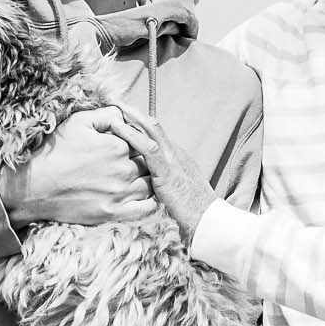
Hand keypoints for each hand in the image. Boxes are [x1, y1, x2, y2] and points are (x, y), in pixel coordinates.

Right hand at [0, 108, 154, 227]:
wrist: (32, 187)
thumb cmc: (54, 152)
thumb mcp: (79, 122)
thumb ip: (108, 115)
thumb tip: (126, 115)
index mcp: (118, 146)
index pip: (141, 143)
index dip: (135, 144)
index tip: (124, 148)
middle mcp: (123, 170)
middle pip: (147, 165)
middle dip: (141, 162)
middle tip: (126, 164)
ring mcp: (119, 193)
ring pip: (149, 186)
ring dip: (146, 182)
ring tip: (133, 180)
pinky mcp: (112, 213)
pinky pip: (145, 210)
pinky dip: (149, 204)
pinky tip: (141, 198)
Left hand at [108, 105, 217, 241]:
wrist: (209, 223)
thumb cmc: (193, 216)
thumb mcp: (175, 196)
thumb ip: (162, 188)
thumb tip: (149, 189)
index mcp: (178, 158)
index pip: (156, 136)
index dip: (139, 125)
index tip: (123, 117)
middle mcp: (176, 154)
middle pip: (154, 127)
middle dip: (134, 114)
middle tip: (117, 102)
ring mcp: (173, 160)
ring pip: (151, 130)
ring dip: (132, 117)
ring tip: (115, 106)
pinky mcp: (167, 170)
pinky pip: (147, 147)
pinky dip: (131, 134)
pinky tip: (117, 127)